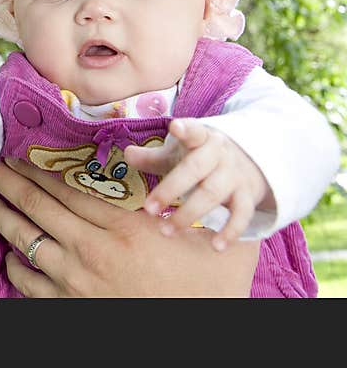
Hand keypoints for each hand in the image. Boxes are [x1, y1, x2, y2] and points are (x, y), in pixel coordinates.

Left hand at [0, 158, 259, 296]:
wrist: (201, 338)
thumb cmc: (212, 289)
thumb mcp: (214, 237)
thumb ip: (197, 203)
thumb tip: (193, 169)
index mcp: (124, 226)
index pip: (67, 186)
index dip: (38, 167)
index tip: (18, 153)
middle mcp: (93, 249)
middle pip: (38, 205)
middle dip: (8, 181)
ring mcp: (76, 281)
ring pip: (25, 239)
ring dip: (2, 216)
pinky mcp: (69, 307)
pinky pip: (28, 282)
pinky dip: (13, 264)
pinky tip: (6, 251)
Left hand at [125, 118, 271, 250]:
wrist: (247, 162)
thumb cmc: (199, 158)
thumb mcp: (177, 153)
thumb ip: (152, 156)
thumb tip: (126, 154)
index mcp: (201, 137)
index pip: (194, 131)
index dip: (186, 129)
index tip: (175, 127)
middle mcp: (220, 154)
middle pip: (196, 169)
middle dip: (171, 189)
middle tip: (148, 209)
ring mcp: (235, 175)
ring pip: (213, 194)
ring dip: (189, 214)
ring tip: (166, 231)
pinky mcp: (247, 196)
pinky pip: (241, 214)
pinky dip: (230, 231)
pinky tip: (216, 246)